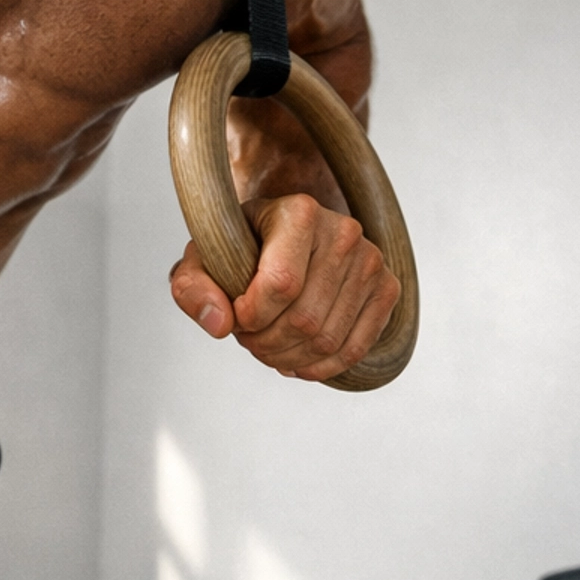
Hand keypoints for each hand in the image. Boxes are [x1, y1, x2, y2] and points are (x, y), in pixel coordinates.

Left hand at [169, 193, 399, 382]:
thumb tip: (219, 324)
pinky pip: (355, 348)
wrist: (284, 233)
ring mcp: (370, 261)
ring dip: (289, 357)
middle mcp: (342, 231)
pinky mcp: (386, 288)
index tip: (236, 316)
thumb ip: (193, 287)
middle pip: (304, 319)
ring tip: (268, 347)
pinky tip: (296, 361)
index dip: (251, 316)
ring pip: (328, 339)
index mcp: (299, 211)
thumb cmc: (243, 244)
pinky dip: (321, 368)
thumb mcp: (204, 257)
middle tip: (249, 339)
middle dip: (266, 343)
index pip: (280, 284)